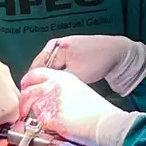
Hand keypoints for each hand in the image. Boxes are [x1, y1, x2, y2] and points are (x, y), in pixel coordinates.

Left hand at [20, 68, 140, 145]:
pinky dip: (40, 123)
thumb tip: (44, 92)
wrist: (103, 120)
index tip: (24, 87)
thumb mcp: (75, 86)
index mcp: (60, 76)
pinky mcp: (50, 116)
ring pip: (32, 105)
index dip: (26, 81)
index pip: (35, 73)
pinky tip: (49, 124)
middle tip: (23, 108)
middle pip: (28, 90)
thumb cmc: (93, 107)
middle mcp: (53, 85)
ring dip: (33, 112)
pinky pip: (38, 120)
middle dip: (23, 100)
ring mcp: (50, 100)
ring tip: (38, 117)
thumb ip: (58, 86)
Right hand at [31, 35, 145, 95]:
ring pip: (50, 69)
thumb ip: (57, 82)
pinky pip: (58, 67)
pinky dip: (57, 77)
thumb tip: (44, 92)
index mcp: (54, 46)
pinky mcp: (68, 53)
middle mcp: (55, 45)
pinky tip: (59, 88)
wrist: (115, 52)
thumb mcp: (75, 74)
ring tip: (47, 95)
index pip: (36, 68)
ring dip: (49, 81)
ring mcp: (61, 48)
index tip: (31, 97)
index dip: (33, 84)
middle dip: (40, 83)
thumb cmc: (97, 59)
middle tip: (38, 99)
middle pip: (42, 68)